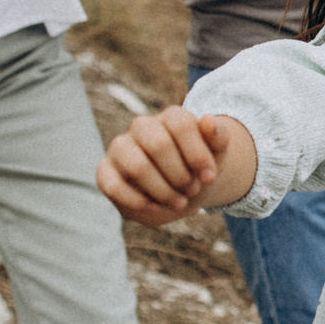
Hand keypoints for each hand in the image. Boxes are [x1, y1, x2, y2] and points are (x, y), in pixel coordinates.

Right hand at [97, 106, 243, 225]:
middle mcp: (142, 127)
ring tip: (178, 202)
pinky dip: (137, 201)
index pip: (181, 124)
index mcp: (170, 117)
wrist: (184, 190)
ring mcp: (120, 148)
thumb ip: (219, 137)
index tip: (209, 177)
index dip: (198, 155)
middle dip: (180, 175)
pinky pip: (112, 186)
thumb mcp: (217, 155)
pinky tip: (155, 207)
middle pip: (159, 145)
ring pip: (137, 166)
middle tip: (192, 191)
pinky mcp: (105, 171)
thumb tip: (209, 120)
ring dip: (162, 191)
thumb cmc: (199, 169)